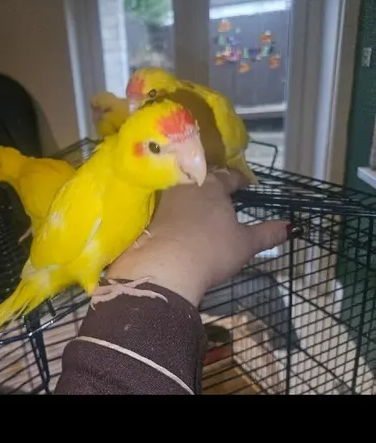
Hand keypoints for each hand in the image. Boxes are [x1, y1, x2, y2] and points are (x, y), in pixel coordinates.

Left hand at [108, 171, 290, 308]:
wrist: (166, 267)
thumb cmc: (212, 250)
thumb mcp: (245, 243)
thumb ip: (267, 233)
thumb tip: (291, 226)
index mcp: (212, 184)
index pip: (229, 175)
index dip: (240, 180)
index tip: (247, 185)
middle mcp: (187, 185)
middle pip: (204, 178)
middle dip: (215, 183)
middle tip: (226, 192)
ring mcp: (166, 199)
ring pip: (185, 191)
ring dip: (196, 196)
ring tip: (206, 207)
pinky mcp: (152, 216)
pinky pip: (171, 207)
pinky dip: (180, 211)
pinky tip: (185, 222)